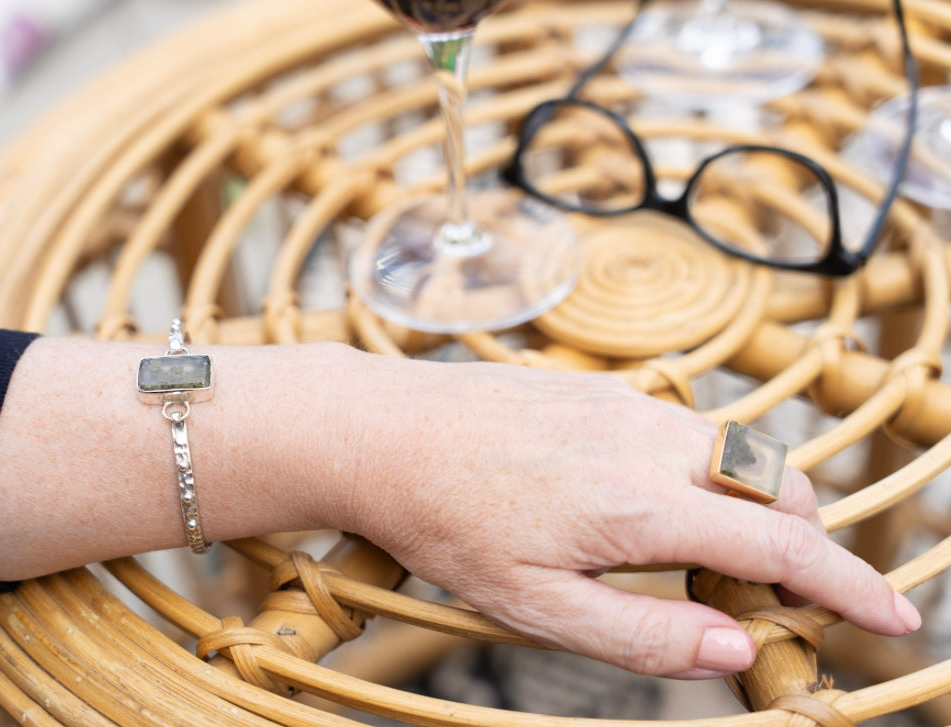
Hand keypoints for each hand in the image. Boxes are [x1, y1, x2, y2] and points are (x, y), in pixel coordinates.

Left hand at [342, 356, 920, 678]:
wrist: (386, 432)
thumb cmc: (447, 521)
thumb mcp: (535, 605)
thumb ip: (643, 636)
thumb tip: (735, 648)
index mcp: (640, 506)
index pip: (781, 550)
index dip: (850, 588)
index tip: (896, 615)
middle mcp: (650, 441)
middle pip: (777, 493)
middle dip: (798, 550)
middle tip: (761, 605)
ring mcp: (629, 405)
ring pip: (737, 457)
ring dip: (750, 511)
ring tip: (699, 564)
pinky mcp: (605, 388)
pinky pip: (688, 431)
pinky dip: (705, 476)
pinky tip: (650, 509)